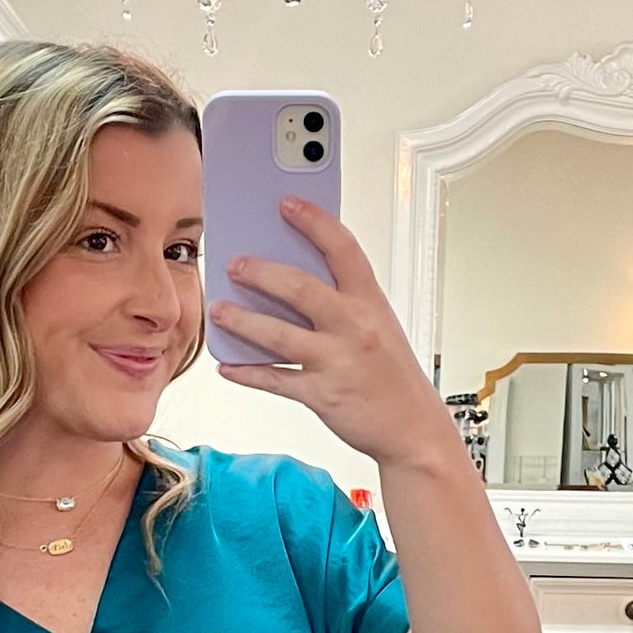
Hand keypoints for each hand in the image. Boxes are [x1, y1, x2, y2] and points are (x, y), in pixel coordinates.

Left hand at [208, 195, 456, 470]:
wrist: (413, 428)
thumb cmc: (392, 374)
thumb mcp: (378, 326)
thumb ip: (342, 302)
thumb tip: (290, 282)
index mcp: (371, 302)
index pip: (342, 249)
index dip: (314, 222)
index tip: (287, 203)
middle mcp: (354, 327)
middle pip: (299, 288)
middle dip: (260, 272)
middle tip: (234, 263)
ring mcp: (337, 361)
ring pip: (278, 334)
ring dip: (242, 321)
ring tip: (219, 310)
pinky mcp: (321, 395)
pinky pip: (274, 380)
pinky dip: (247, 373)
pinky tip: (228, 366)